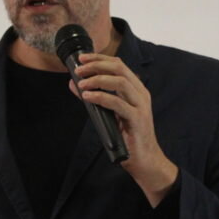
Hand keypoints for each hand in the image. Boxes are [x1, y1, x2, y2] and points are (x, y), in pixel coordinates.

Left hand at [70, 53, 178, 206]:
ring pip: (120, 82)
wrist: (145, 160)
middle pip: (119, 68)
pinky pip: (118, 103)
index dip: (100, 58)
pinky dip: (101, 97)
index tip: (82, 58)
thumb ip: (94, 97)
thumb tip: (74, 84)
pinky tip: (88, 97)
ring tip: (82, 83)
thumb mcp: (108, 113)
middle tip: (79, 69)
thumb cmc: (128, 137)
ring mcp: (140, 106)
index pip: (119, 64)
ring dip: (97, 79)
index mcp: (136, 89)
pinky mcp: (137, 119)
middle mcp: (140, 94)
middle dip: (97, 65)